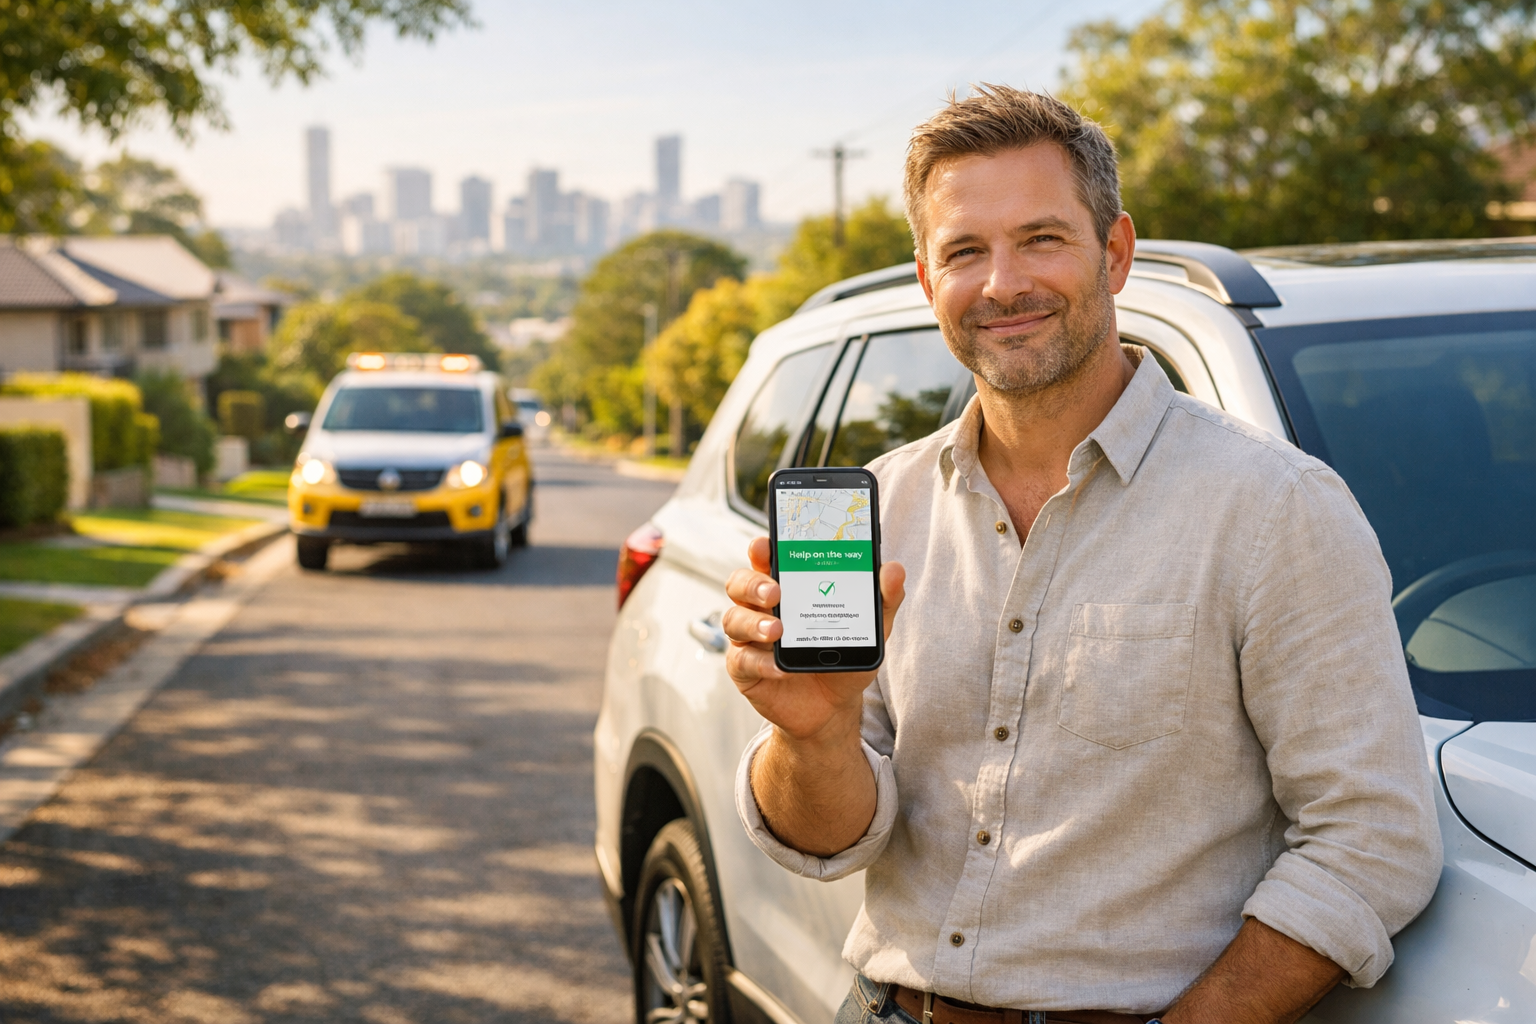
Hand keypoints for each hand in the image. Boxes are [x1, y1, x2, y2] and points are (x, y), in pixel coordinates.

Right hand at [724, 536, 905, 749]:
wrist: (834, 707)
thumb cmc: (843, 658)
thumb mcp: (869, 629)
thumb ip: (882, 599)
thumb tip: (894, 569)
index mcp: (786, 587)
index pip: (766, 559)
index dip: (762, 549)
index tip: (767, 543)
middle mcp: (761, 608)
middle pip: (740, 583)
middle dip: (753, 583)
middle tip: (776, 591)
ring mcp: (750, 638)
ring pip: (733, 619)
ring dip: (753, 622)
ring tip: (778, 631)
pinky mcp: (745, 669)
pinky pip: (742, 660)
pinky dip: (760, 662)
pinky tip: (779, 668)